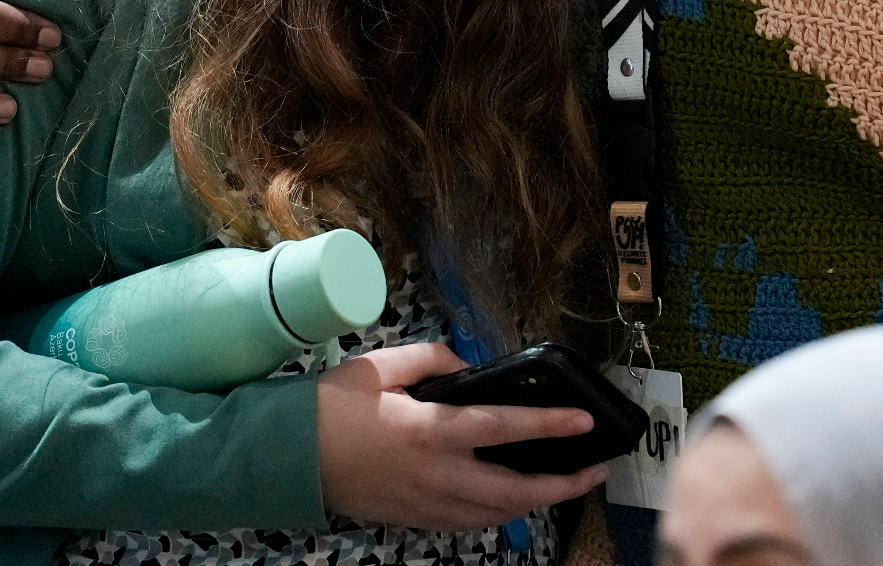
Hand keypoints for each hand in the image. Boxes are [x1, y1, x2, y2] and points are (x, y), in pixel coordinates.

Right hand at [317, 343, 607, 530]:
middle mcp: (437, 474)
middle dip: (563, 484)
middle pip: (515, 491)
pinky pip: (470, 524)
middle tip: (594, 470)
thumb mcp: (379, 366)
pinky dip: (499, 513)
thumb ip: (430, 360)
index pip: (504, 428)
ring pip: (497, 515)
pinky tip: (510, 497)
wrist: (288, 459)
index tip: (584, 421)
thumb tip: (466, 366)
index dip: (550, 425)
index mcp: (430, 431)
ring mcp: (427, 504)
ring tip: (561, 483)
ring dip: (535, 502)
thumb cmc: (330, 408)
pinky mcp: (415, 519)